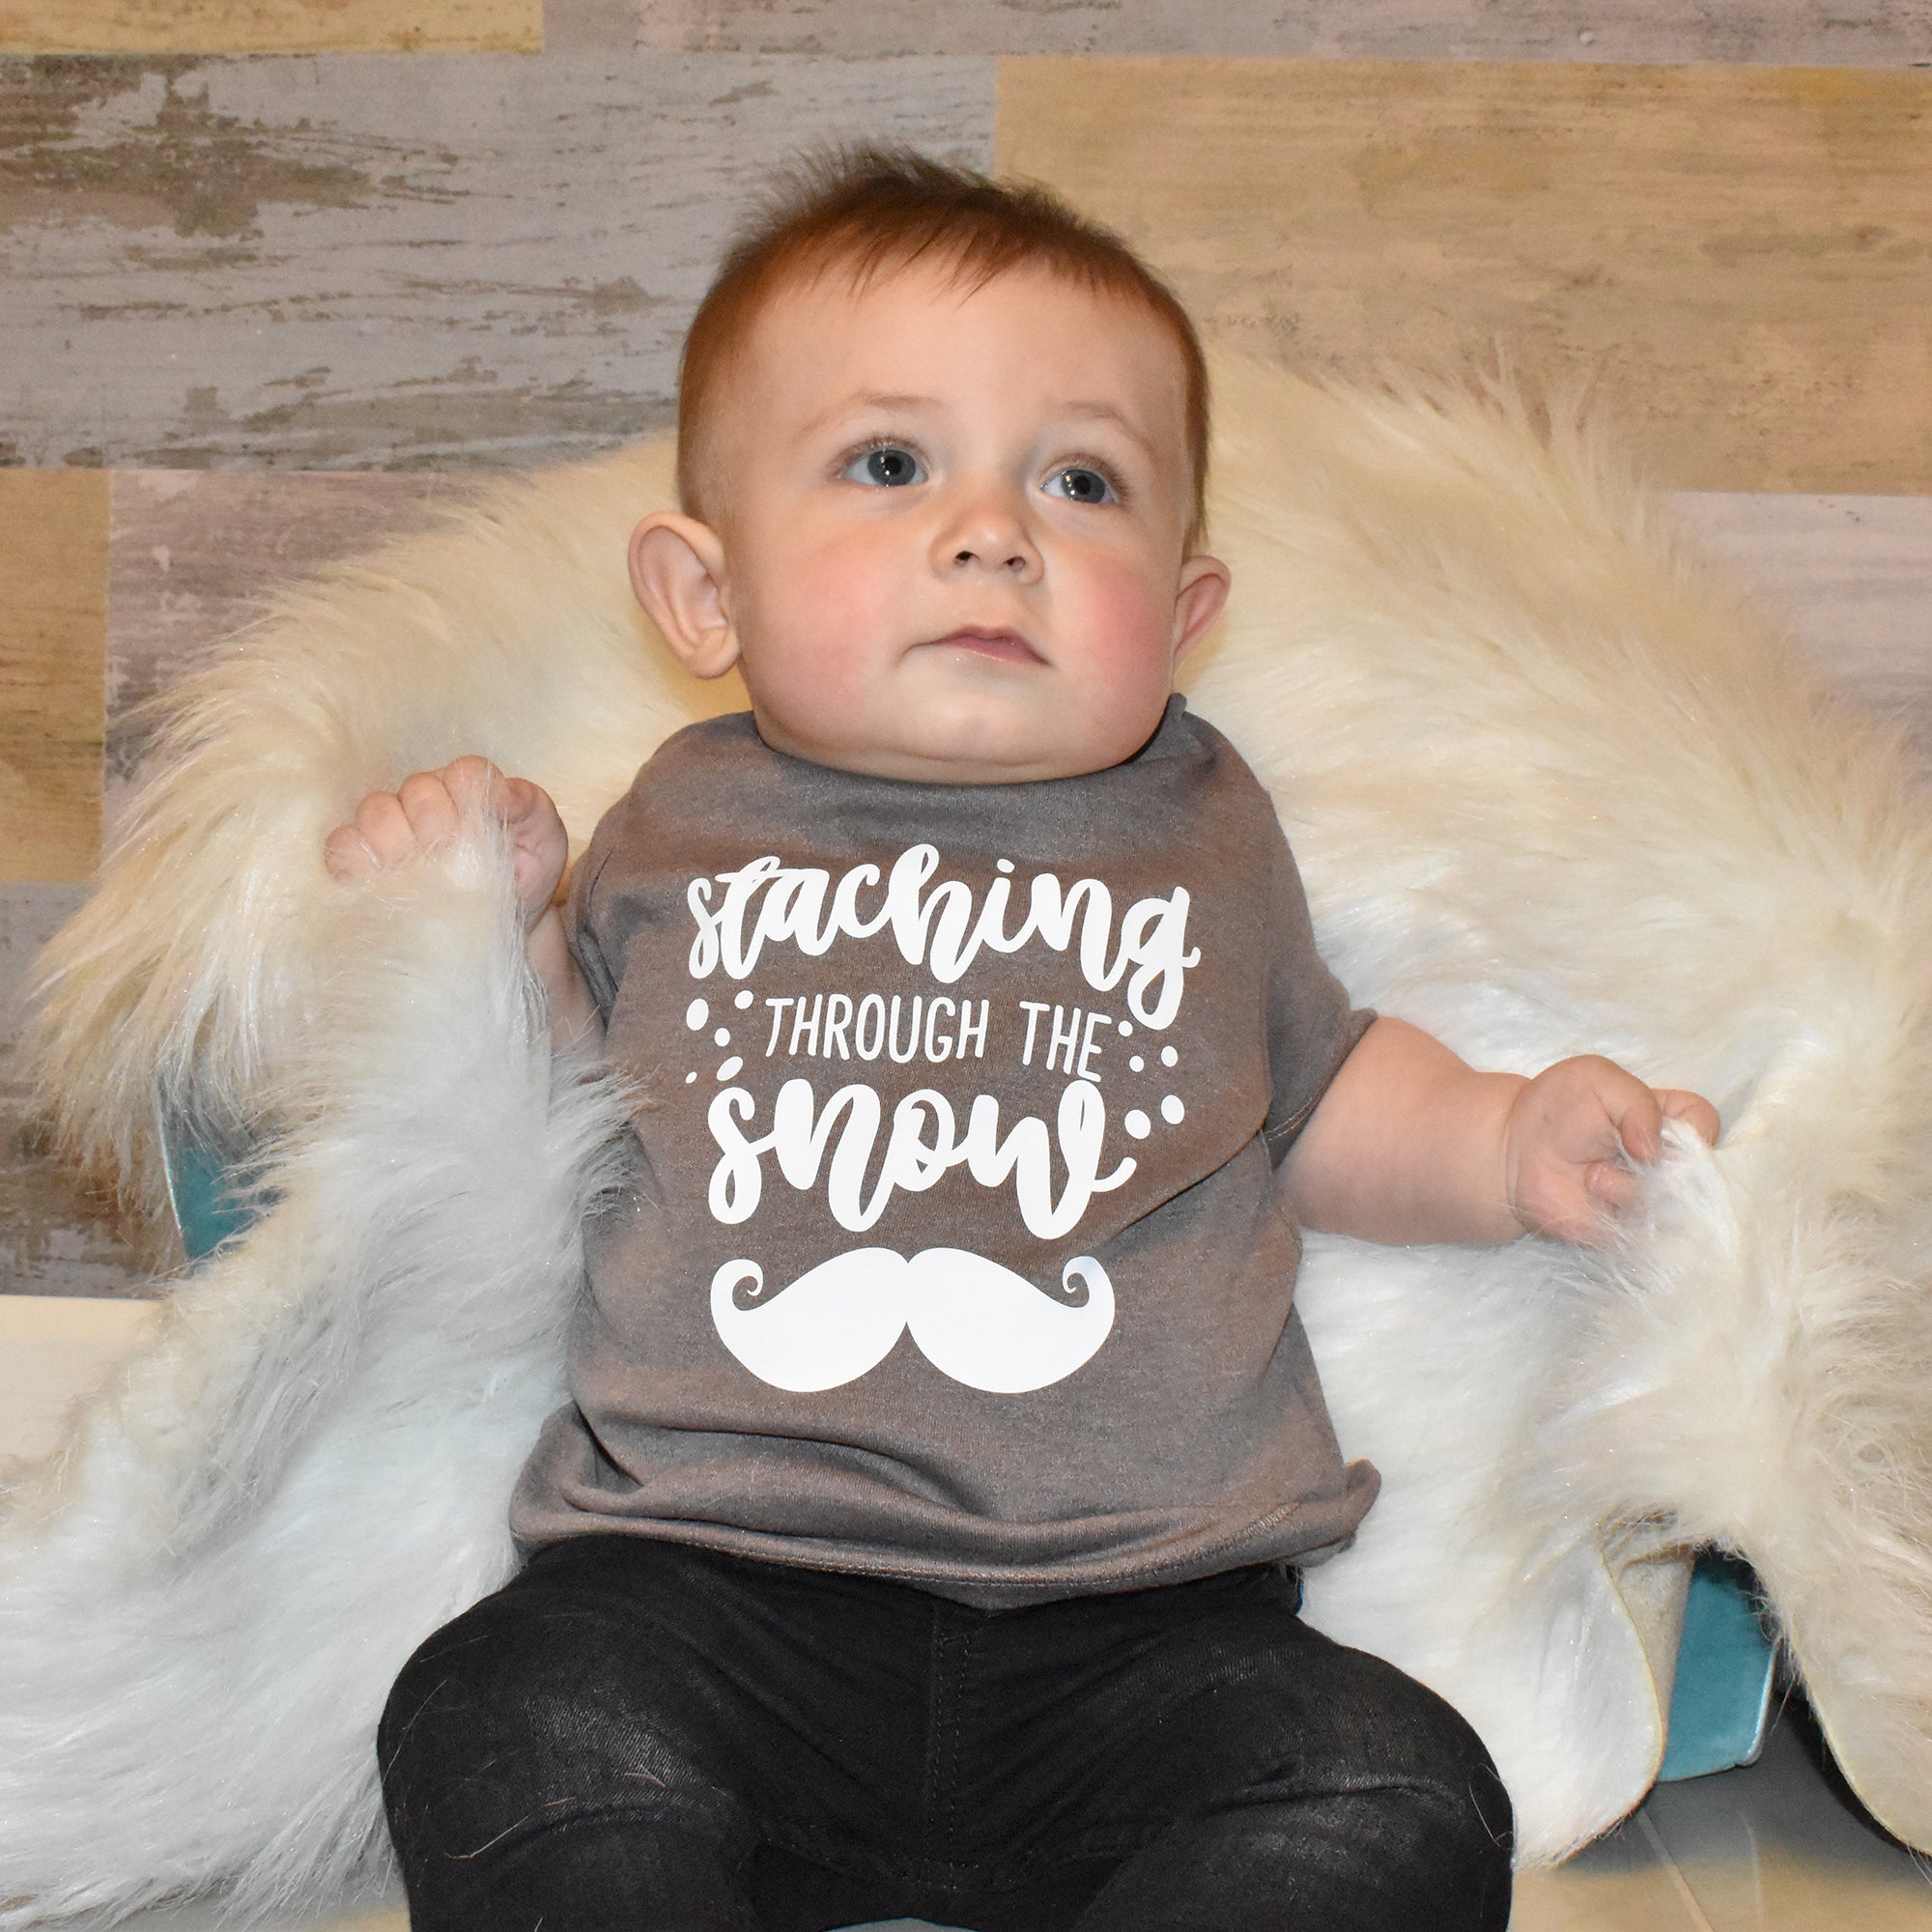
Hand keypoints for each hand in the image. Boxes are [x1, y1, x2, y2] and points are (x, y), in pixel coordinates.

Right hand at [323, 755, 567, 929]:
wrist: (497, 929)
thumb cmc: (520, 880)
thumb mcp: (543, 845)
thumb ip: (531, 808)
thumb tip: (501, 792)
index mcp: (469, 788)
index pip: (465, 773)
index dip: (472, 802)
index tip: (484, 836)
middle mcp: (424, 799)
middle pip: (417, 790)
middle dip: (440, 827)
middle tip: (454, 863)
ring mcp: (387, 826)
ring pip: (376, 811)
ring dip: (400, 844)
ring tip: (422, 876)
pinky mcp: (358, 858)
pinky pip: (343, 845)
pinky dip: (361, 861)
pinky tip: (388, 882)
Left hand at [1504, 1055, 1720, 1245]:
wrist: (1515, 1153)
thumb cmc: (1556, 1108)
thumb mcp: (1595, 1078)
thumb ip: (1637, 1102)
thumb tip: (1655, 1151)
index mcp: (1668, 1117)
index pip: (1706, 1123)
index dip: (1693, 1130)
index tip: (1653, 1130)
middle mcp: (1668, 1159)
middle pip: (1701, 1169)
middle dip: (1657, 1164)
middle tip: (1621, 1152)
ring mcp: (1653, 1195)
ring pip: (1673, 1201)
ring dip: (1626, 1185)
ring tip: (1592, 1174)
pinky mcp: (1633, 1226)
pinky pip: (1648, 1228)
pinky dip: (1616, 1209)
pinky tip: (1591, 1193)